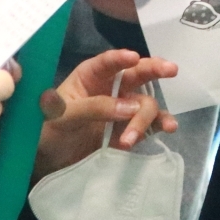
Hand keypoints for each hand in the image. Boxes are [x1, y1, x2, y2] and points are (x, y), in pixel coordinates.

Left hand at [35, 50, 180, 176]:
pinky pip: (151, 124)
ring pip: (145, 104)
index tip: (133, 58)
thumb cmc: (48, 129)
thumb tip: (131, 107)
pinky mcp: (130, 130)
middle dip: (155, 70)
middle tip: (171, 69)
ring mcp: (123, 109)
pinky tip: (169, 128)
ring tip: (129, 139)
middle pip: (137, 74)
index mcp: (90, 77)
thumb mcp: (64, 116)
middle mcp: (111, 88)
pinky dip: (161, 125)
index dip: (121, 58)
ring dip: (144, 118)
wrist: (50, 161)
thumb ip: (95, 108)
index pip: (107, 63)